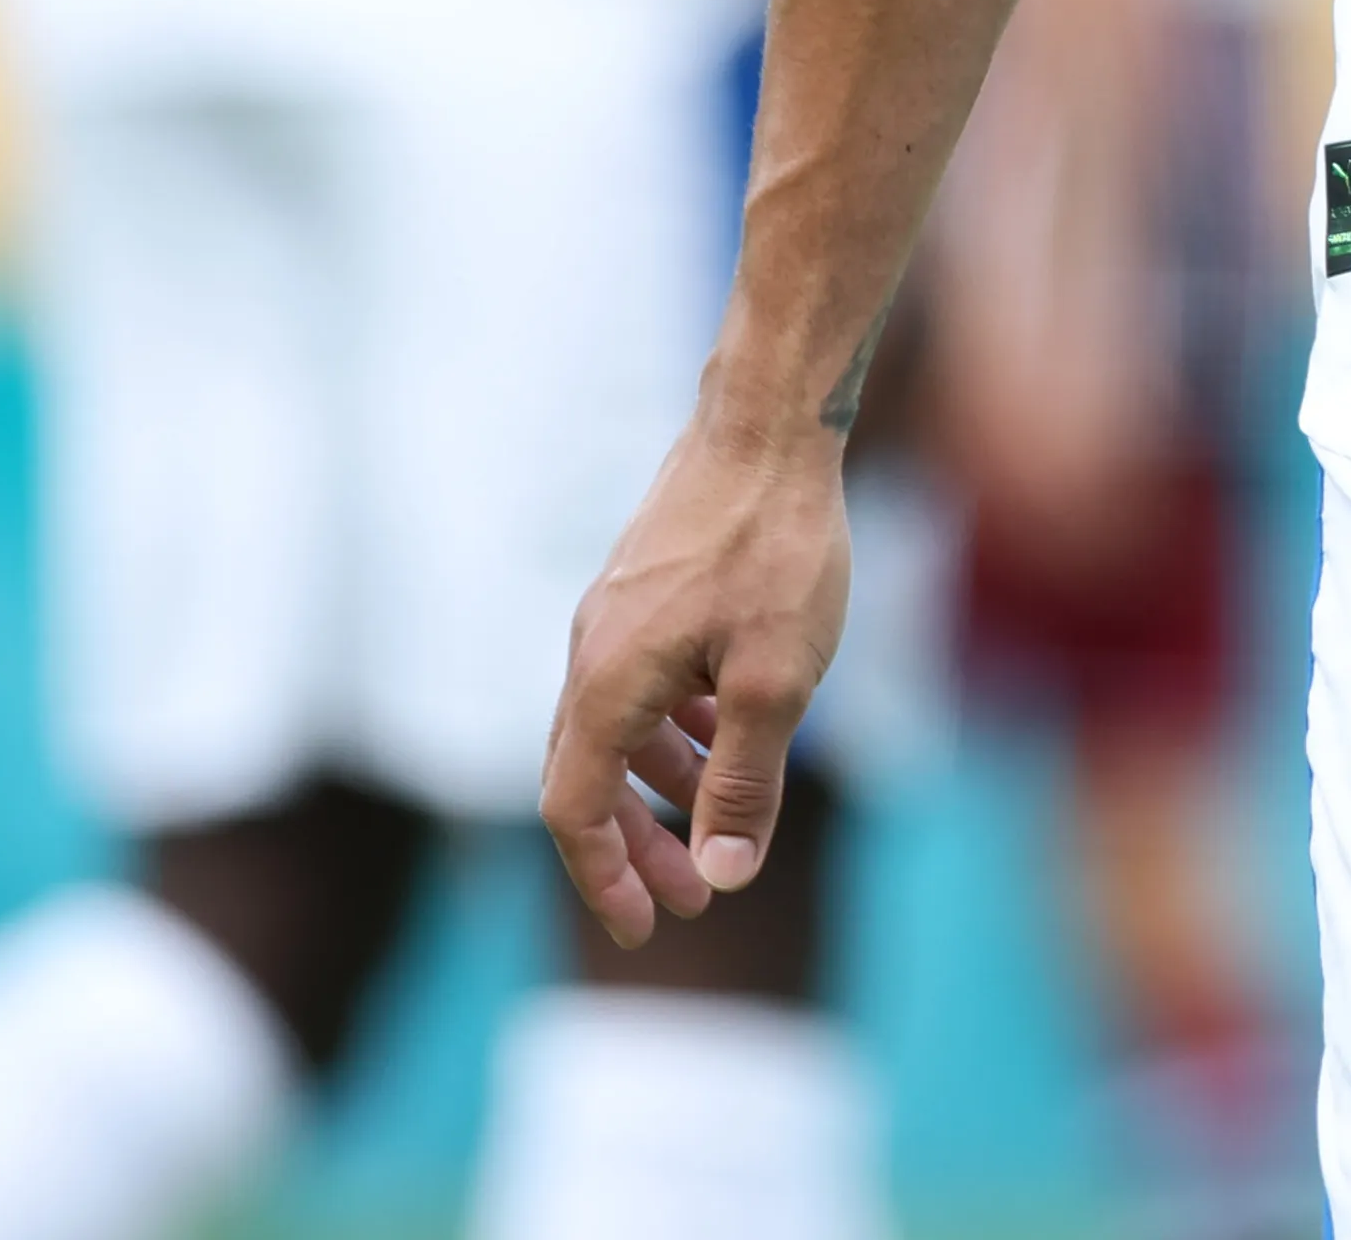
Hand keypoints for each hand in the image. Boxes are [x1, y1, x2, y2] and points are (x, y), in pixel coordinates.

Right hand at [537, 407, 851, 948]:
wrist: (770, 422)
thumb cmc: (776, 549)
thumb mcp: (775, 684)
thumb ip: (745, 783)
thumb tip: (724, 873)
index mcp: (605, 685)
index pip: (574, 811)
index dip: (606, 878)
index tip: (650, 928)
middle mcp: (591, 651)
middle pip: (590, 778)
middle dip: (637, 846)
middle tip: (694, 896)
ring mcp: (616, 614)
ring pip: (619, 728)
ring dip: (661, 787)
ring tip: (719, 824)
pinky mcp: (647, 585)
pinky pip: (642, 681)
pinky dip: (674, 726)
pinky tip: (724, 733)